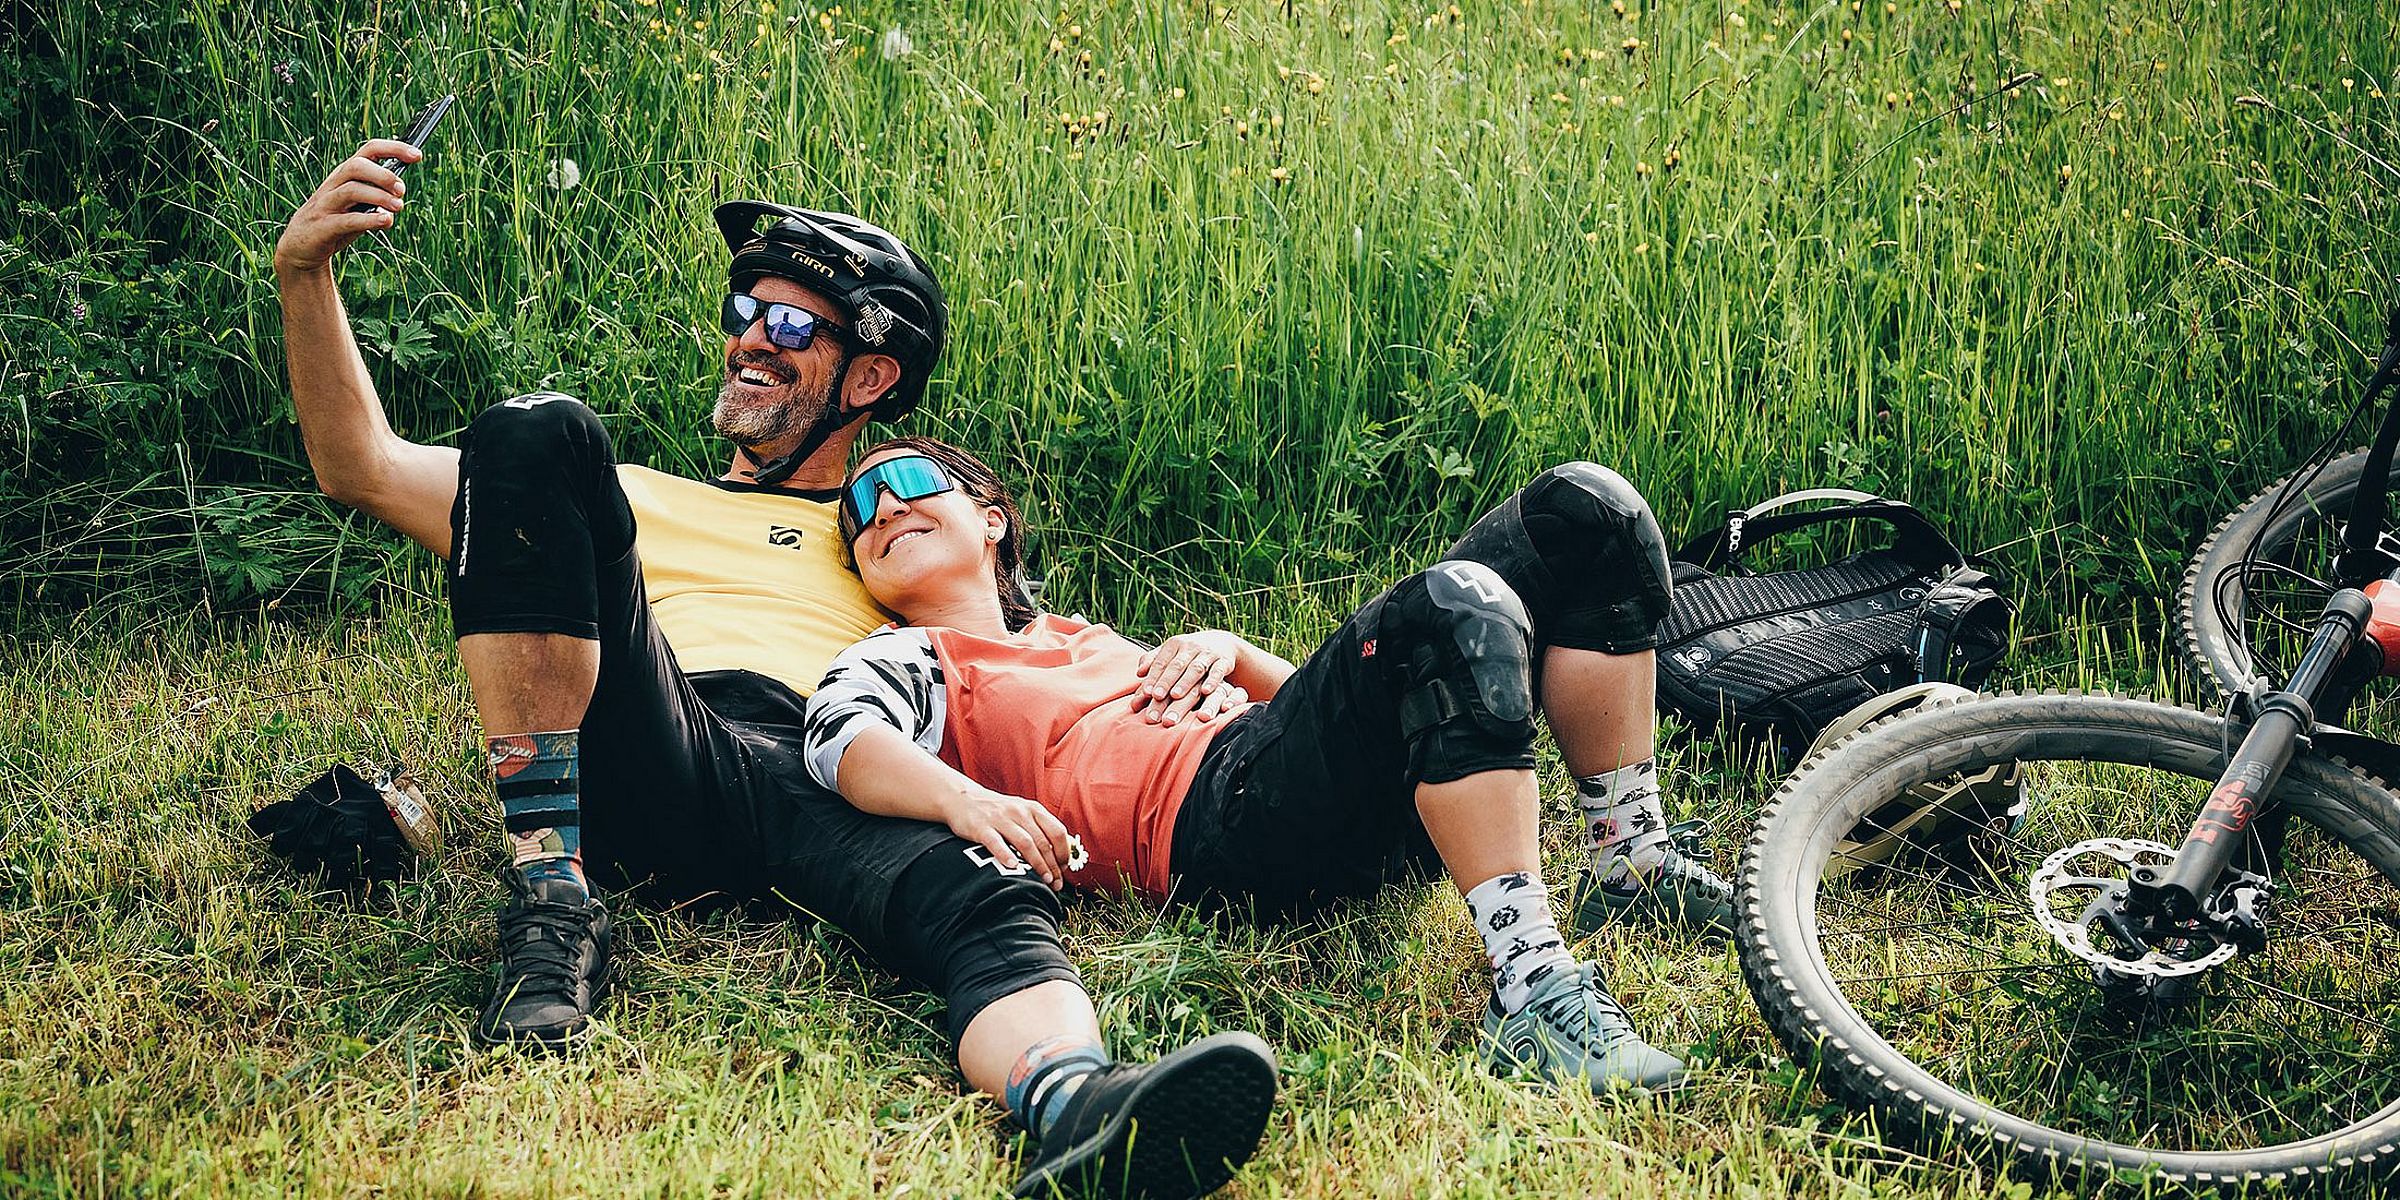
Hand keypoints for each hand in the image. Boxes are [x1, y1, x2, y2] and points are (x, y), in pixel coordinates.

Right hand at [273, 140, 421, 276]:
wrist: (301, 249)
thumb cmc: (335, 223)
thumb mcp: (358, 208)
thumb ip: (377, 200)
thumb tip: (400, 195)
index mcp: (344, 176)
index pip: (368, 151)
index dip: (393, 148)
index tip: (417, 154)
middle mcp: (333, 185)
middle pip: (356, 166)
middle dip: (383, 174)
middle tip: (402, 190)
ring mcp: (325, 205)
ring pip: (351, 190)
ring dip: (379, 196)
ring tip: (398, 207)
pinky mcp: (322, 227)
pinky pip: (346, 220)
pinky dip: (369, 220)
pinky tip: (386, 222)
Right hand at [943, 786, 1075, 888]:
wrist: (963, 798)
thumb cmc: (998, 812)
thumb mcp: (1022, 812)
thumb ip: (1039, 828)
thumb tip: (1061, 852)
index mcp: (1033, 809)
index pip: (1057, 831)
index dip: (1064, 852)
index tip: (1063, 868)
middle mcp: (1019, 812)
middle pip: (1043, 841)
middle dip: (1052, 865)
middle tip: (1056, 883)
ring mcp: (1000, 819)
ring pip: (1025, 843)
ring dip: (1037, 864)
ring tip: (1043, 880)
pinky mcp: (981, 827)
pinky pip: (996, 842)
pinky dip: (1006, 855)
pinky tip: (1012, 866)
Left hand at [1134, 630, 1246, 725]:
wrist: (1221, 643)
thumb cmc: (1188, 653)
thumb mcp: (1171, 653)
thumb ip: (1153, 661)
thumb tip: (1138, 673)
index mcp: (1174, 644)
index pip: (1161, 661)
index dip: (1153, 677)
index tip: (1146, 692)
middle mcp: (1190, 646)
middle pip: (1176, 665)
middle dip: (1166, 681)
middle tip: (1156, 697)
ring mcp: (1208, 653)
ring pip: (1196, 668)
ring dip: (1185, 682)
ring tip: (1175, 696)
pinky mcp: (1223, 661)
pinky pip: (1218, 671)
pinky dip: (1212, 681)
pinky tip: (1206, 692)